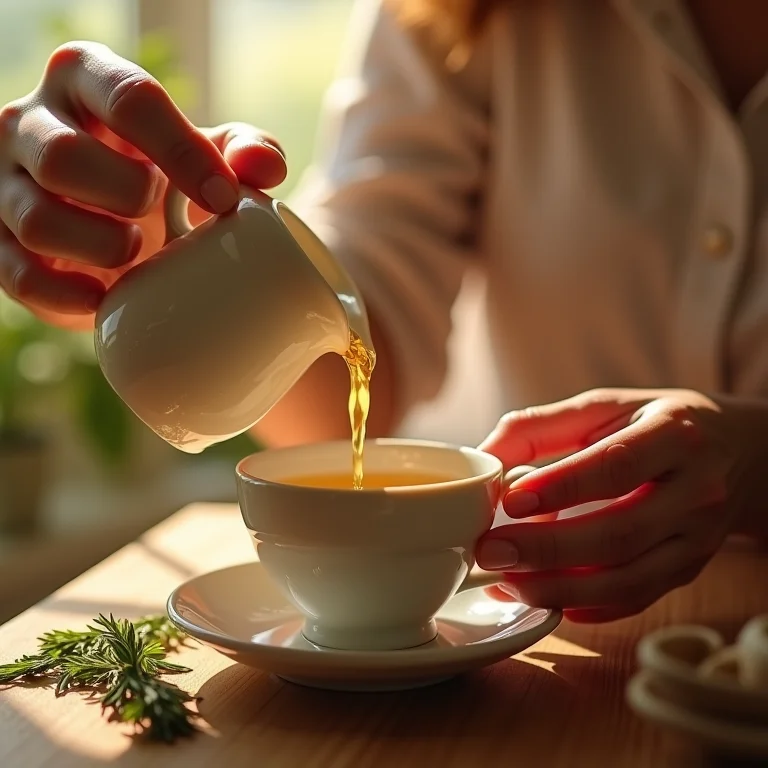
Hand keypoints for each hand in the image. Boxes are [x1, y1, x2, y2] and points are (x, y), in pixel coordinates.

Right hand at [0, 42, 286, 328]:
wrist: (120, 218)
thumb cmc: (167, 173)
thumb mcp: (210, 153)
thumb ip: (244, 150)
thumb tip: (263, 168)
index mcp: (86, 80)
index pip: (129, 100)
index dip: (182, 153)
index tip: (222, 199)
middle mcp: (29, 121)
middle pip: (64, 157)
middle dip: (127, 197)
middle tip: (158, 214)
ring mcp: (4, 182)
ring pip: (37, 219)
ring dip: (102, 248)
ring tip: (135, 251)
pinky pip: (19, 275)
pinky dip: (69, 296)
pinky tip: (106, 297)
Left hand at [476, 388, 749, 621]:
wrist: (738, 451)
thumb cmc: (655, 422)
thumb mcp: (604, 407)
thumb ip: (541, 426)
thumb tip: (483, 454)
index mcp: (674, 435)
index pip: (616, 466)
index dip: (562, 488)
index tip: (510, 501)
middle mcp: (696, 490)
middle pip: (620, 531)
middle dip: (547, 548)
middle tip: (490, 551)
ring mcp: (698, 537)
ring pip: (629, 578)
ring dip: (560, 587)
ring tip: (506, 581)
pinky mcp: (690, 569)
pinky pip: (638, 598)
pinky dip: (589, 606)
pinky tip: (546, 599)